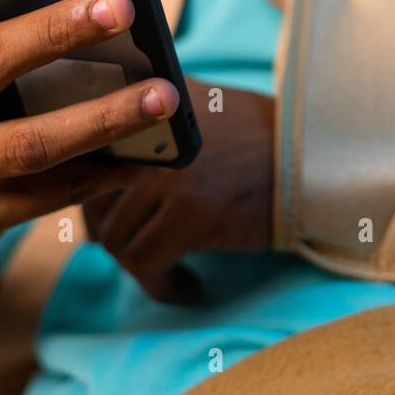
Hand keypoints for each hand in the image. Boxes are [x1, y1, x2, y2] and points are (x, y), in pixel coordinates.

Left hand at [82, 79, 273, 303]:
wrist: (311, 157)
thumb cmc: (256, 139)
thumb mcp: (192, 111)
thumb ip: (144, 127)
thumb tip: (89, 183)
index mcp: (142, 108)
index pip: (83, 163)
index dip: (93, 201)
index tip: (108, 221)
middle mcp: (146, 137)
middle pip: (96, 207)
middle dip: (114, 238)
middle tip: (142, 252)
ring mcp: (165, 175)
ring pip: (118, 241)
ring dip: (140, 266)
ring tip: (167, 270)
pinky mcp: (189, 214)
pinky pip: (147, 265)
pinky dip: (163, 285)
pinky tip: (187, 287)